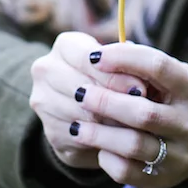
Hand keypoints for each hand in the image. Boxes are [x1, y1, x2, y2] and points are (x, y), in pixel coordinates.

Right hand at [29, 31, 148, 171]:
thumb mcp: (122, 65)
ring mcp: (44, 102)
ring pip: (82, 116)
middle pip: (83, 88)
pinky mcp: (51, 132)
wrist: (88, 109)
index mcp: (65, 45)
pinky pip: (80, 139)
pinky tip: (121, 139)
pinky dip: (103, 141)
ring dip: (112, 123)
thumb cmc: (112, 77)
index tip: (142, 88)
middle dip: (116, 101)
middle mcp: (46, 70)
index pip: (87, 58)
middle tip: (144, 111)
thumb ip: (128, 67)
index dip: (116, 75)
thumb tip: (140, 84)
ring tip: (136, 126)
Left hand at [34, 38, 187, 187]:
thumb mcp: (173, 76)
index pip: (158, 67)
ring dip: (99, 134)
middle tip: (79, 93)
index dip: (123, 59)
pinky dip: (107, 159)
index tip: (93, 56)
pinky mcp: (165, 179)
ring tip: (75, 125)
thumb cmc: (178, 98)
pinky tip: (97, 147)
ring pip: (133, 145)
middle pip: (143, 113)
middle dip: (105, 101)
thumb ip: (143, 65)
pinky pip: (129, 173)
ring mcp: (180, 156)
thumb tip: (100, 56)